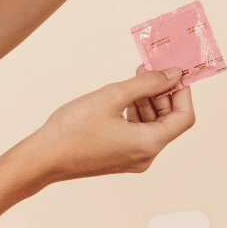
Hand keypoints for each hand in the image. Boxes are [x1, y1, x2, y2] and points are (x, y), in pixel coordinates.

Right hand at [28, 68, 194, 182]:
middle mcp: (146, 155)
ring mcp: (134, 159)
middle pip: (169, 120)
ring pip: (153, 125)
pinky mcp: (121, 157)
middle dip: (163, 93)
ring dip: (148, 100)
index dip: (183, 92)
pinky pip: (138, 132)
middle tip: (150, 69)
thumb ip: (147, 83)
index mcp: (150, 144)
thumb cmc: (73, 128)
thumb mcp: (113, 96)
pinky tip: (124, 96)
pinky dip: (136, 113)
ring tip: (135, 78)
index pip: (184, 117)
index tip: (174, 73)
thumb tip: (174, 74)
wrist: (42, 158)